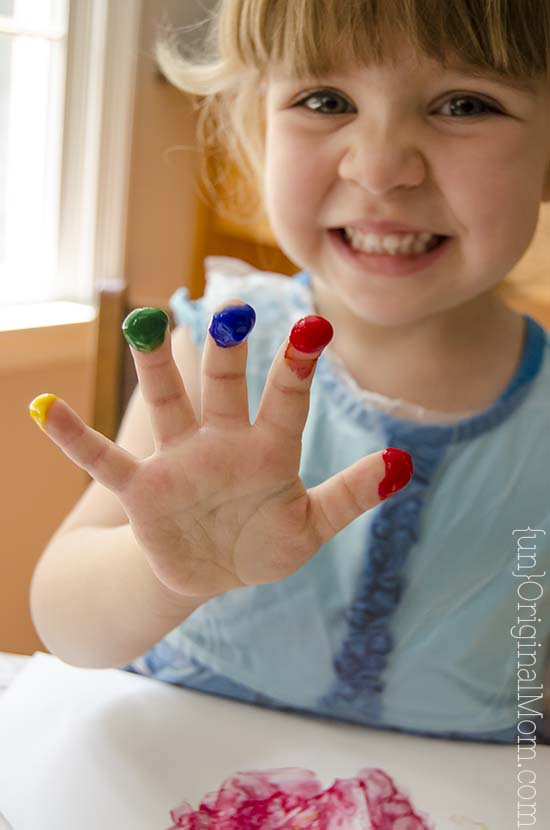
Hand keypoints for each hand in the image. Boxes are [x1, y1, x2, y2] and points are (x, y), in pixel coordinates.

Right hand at [28, 302, 411, 598]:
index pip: (284, 401)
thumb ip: (352, 495)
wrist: (215, 572)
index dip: (297, 367)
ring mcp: (178, 462)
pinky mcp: (142, 491)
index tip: (313, 325)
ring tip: (143, 323)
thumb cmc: (264, 541)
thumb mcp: (311, 526)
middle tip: (231, 311)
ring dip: (155, 369)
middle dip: (225, 353)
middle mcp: (221, 443)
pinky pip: (104, 462)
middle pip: (222, 388)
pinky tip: (47, 410)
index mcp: (268, 450)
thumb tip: (406, 463)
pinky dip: (76, 439)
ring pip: (166, 406)